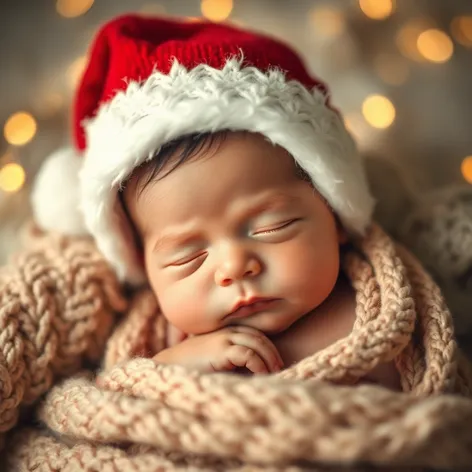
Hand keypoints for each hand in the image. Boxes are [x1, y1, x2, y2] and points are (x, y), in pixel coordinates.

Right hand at [153, 325, 283, 373]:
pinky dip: (258, 363)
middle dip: (272, 352)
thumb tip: (253, 371)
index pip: (256, 334)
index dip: (268, 346)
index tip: (276, 362)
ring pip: (256, 343)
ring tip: (274, 372)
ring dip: (268, 358)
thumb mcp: (215, 359)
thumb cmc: (191, 366)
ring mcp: (224, 339)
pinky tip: (261, 374)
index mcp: (226, 331)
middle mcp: (227, 331)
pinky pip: (247, 354)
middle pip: (259, 337)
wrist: (168, 366)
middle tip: (280, 367)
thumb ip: (231, 358)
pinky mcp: (220, 350)